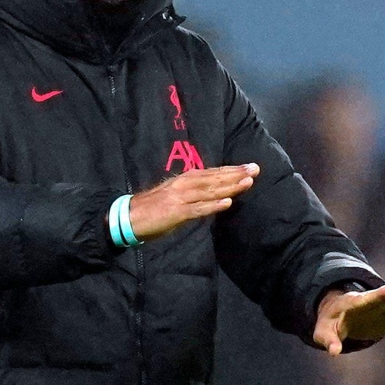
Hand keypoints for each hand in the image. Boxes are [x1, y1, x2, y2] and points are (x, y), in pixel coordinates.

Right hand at [127, 163, 258, 239]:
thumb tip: (212, 193)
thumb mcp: (174, 195)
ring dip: (230, 186)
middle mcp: (184, 184)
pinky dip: (213, 205)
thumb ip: (192, 193)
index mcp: (184, 180)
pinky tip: (227, 203)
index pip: (212, 173)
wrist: (129, 217)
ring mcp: (181, 198)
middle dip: (236, 174)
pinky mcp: (176, 212)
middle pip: (214, 178)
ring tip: (247, 182)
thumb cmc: (152, 208)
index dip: (231, 170)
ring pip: (210, 190)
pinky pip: (198, 208)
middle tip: (255, 169)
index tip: (249, 167)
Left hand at [312, 282, 384, 354]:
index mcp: (352, 305)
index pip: (367, 299)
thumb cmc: (329, 322)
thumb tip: (334, 352)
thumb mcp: (322, 331)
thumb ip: (328, 340)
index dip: (380, 295)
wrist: (337, 313)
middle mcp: (368, 304)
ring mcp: (378, 309)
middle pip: (384, 299)